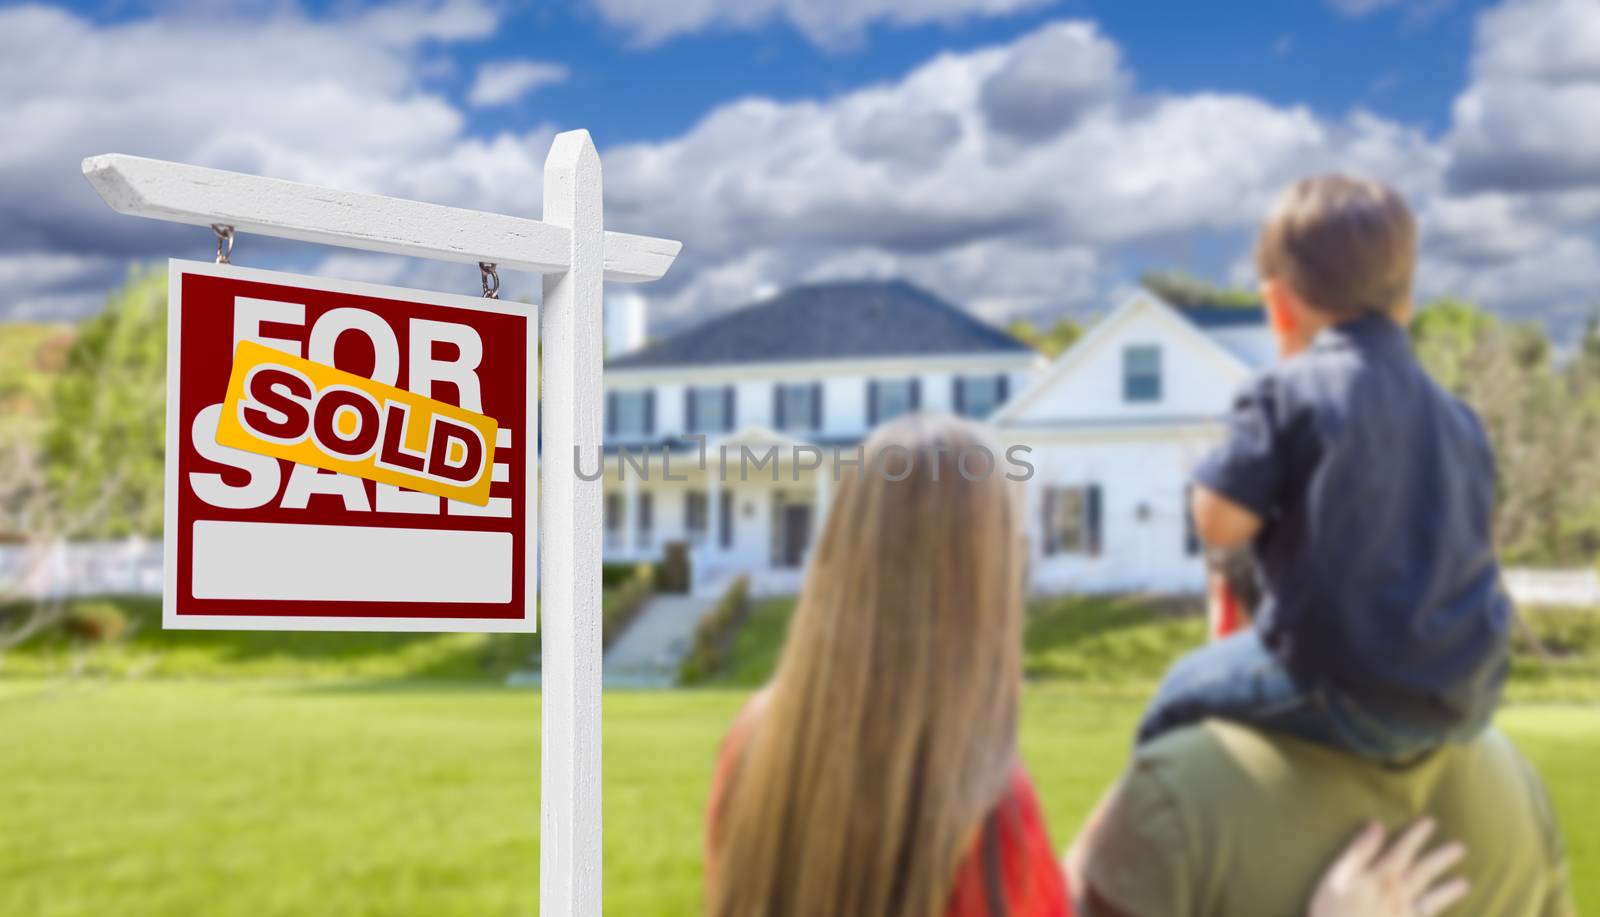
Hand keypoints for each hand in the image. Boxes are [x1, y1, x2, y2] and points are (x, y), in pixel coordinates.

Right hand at [1309, 819, 1468, 916]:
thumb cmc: (1332, 912)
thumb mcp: (1338, 876)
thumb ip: (1358, 851)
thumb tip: (1376, 825)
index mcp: (1382, 876)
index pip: (1403, 850)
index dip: (1417, 835)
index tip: (1431, 822)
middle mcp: (1399, 894)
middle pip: (1424, 872)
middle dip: (1441, 859)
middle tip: (1460, 848)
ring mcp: (1405, 916)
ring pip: (1432, 899)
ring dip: (1448, 891)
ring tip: (1464, 884)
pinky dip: (1437, 916)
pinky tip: (1443, 916)